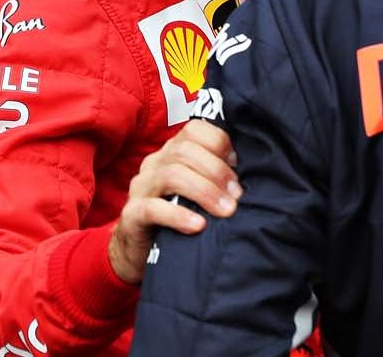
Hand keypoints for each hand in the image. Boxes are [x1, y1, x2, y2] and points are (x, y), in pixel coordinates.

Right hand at [108, 119, 240, 283]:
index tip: (238, 166)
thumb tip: (250, 175)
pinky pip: (153, 208)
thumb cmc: (178, 218)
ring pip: (172, 175)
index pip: (194, 130)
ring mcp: (141, 188)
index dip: (219, 143)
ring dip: (205, 192)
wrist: (139, 252)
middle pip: (184, 151)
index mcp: (171, 153)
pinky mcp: (132, 215)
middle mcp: (154, 164)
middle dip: (216, 171)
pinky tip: (199, 226)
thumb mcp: (197, 193)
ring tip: (226, 211)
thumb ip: (215, 179)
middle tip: (237, 196)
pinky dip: (179, 216)